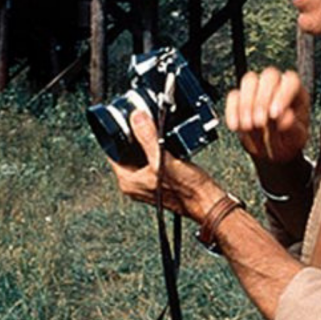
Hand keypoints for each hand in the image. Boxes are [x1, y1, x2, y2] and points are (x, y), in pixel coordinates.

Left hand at [108, 109, 224, 222]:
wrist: (208, 201)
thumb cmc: (188, 190)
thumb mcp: (163, 158)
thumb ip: (148, 137)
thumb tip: (136, 118)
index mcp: (129, 181)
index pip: (112, 153)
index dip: (117, 135)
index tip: (124, 121)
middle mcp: (136, 183)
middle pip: (127, 152)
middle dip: (134, 137)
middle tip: (142, 122)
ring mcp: (148, 182)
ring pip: (141, 155)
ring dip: (147, 142)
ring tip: (154, 130)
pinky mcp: (160, 179)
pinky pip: (153, 159)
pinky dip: (158, 149)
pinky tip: (166, 143)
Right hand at [225, 68, 309, 163]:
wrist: (271, 151)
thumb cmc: (288, 140)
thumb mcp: (296, 138)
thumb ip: (293, 128)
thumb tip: (286, 117)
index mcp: (296, 92)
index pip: (291, 81)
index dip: (283, 95)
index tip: (275, 115)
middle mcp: (277, 85)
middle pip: (269, 76)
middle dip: (262, 100)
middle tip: (259, 123)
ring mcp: (257, 89)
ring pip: (249, 81)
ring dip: (246, 104)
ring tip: (248, 127)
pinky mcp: (240, 98)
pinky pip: (233, 96)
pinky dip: (232, 111)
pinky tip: (236, 126)